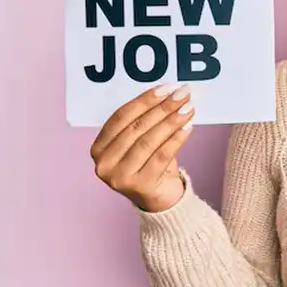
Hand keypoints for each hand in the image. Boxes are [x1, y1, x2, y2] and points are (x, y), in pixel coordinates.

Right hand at [90, 84, 194, 212]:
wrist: (160, 199)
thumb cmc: (151, 164)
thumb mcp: (141, 141)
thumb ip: (145, 121)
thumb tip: (169, 93)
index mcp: (99, 147)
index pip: (121, 117)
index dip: (144, 100)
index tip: (167, 88)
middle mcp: (104, 163)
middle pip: (136, 128)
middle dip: (162, 108)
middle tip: (182, 94)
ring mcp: (120, 177)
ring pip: (148, 141)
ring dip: (171, 121)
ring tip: (188, 108)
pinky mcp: (139, 186)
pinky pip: (161, 156)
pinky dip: (176, 139)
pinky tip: (188, 127)